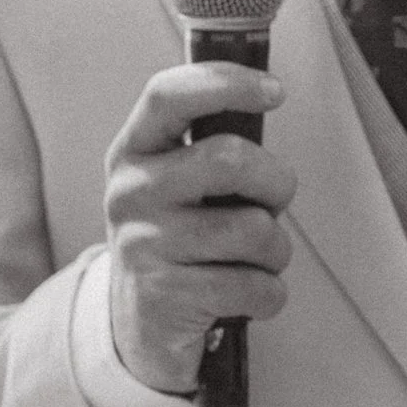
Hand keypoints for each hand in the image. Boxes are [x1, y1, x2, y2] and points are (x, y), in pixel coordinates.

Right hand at [104, 62, 295, 396]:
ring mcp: (144, 245)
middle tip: (272, 203)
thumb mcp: (173, 180)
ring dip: (276, 249)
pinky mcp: (167, 297)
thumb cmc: (179, 234)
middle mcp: (130, 192)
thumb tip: (268, 92)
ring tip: (254, 259)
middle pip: (230, 159)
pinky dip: (270, 294)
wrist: (138, 324)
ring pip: (254, 230)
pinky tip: (248, 294)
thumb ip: (209, 142)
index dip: (226, 82)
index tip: (275, 91)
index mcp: (133, 151)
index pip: (168, 95)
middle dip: (276, 183)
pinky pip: (255, 286)